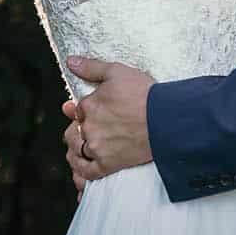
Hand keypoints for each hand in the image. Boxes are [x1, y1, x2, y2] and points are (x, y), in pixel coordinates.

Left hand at [64, 57, 155, 182]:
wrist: (166, 119)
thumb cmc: (145, 94)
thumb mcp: (117, 72)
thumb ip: (91, 67)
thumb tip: (70, 61)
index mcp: (89, 105)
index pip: (78, 110)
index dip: (85, 111)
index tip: (96, 112)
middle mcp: (89, 127)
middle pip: (74, 131)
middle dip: (79, 130)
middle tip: (94, 129)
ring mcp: (97, 148)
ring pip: (76, 151)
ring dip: (78, 149)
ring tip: (87, 146)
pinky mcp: (107, 165)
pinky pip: (86, 173)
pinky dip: (81, 172)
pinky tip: (83, 168)